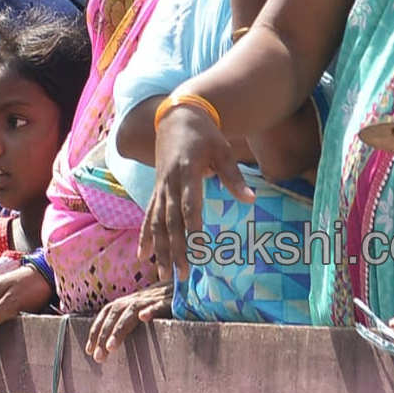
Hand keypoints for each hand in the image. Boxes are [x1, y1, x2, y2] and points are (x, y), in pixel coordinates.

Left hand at [84, 283, 172, 362]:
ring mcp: (151, 300)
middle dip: (103, 335)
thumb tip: (108, 343)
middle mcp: (135, 300)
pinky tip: (143, 317)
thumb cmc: (160, 304)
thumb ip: (126, 322)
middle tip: (98, 357)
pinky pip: (158, 305)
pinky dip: (150, 310)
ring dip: (119, 329)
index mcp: (127, 303)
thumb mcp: (139, 311)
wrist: (182, 287)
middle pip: (114, 315)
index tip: (89, 350)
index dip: (96, 331)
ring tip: (111, 347)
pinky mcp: (168, 302)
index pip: (106, 314)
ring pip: (131, 312)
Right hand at [144, 105, 251, 281]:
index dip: (193, 226)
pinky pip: (149, 216)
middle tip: (183, 274)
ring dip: (160, 249)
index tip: (198, 248)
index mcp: (187, 171)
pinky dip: (145, 235)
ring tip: (164, 274)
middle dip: (176, 248)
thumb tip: (251, 200)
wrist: (177, 118)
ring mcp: (160, 187)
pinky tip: (142, 255)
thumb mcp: (223, 151)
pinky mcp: (156, 190)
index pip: (189, 203)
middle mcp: (169, 182)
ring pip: (158, 223)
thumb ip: (234, 177)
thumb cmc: (205, 135)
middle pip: (171, 220)